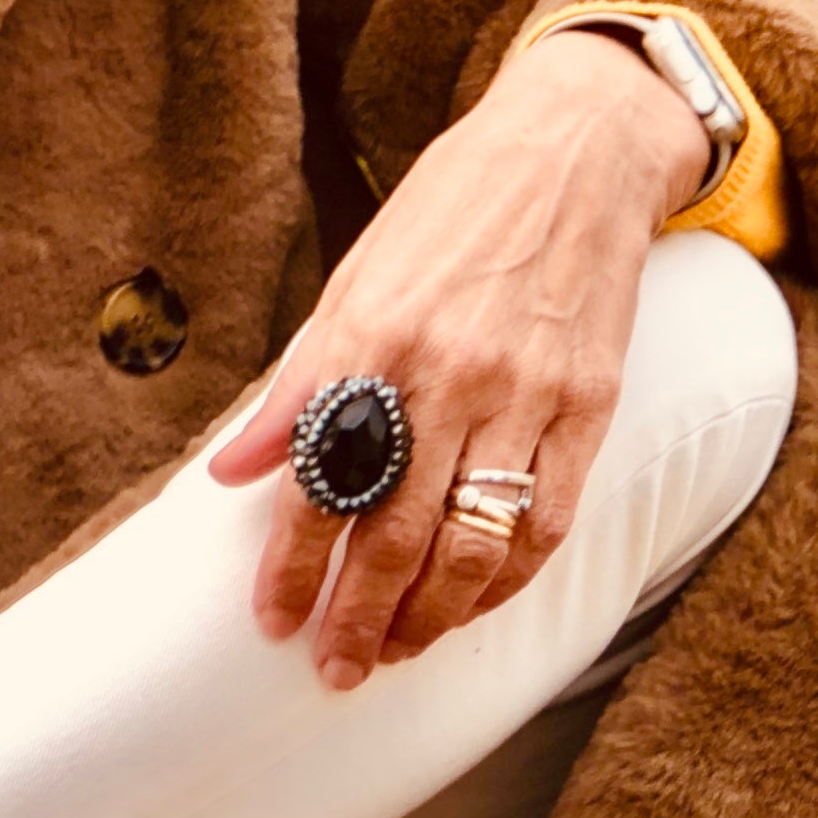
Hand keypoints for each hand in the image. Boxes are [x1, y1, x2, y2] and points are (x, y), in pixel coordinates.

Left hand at [208, 31, 712, 690]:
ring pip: (473, 543)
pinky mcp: (589, 406)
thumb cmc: (451, 214)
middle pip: (395, 530)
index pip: (320, 481)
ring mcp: (525, 394)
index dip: (292, 563)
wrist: (575, 151)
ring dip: (430, 615)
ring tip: (396, 651)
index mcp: (372, 337)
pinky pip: (544, 522)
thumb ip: (296, 386)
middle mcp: (447, 373)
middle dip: (358, 614)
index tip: (272, 618)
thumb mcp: (353, 282)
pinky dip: (506, 580)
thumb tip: (227, 471)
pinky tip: (473, 605)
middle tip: (335, 667)